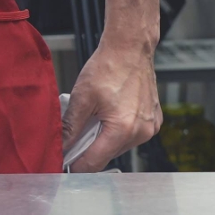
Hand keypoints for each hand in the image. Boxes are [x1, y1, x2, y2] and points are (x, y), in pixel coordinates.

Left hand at [64, 34, 161, 171]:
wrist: (130, 49)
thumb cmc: (108, 68)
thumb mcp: (81, 98)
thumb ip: (70, 127)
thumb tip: (60, 147)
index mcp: (123, 129)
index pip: (95, 162)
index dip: (75, 165)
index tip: (63, 163)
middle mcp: (141, 133)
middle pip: (107, 155)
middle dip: (88, 150)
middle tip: (72, 136)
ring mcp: (150, 128)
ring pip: (118, 146)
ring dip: (102, 140)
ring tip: (91, 120)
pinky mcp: (154, 122)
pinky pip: (130, 136)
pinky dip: (116, 131)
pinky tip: (106, 115)